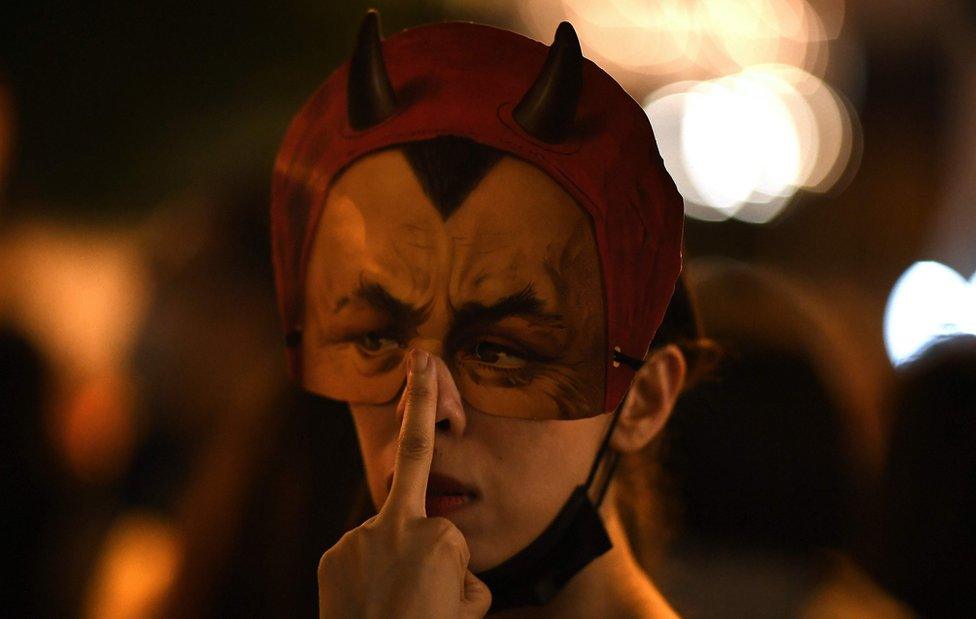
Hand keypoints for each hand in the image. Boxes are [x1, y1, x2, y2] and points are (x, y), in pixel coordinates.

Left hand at [317, 349, 490, 618]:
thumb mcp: (469, 607)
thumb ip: (463, 574)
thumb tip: (448, 565)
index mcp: (438, 536)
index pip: (455, 532)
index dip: (457, 572)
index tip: (448, 568)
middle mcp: (397, 524)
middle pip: (418, 461)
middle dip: (422, 401)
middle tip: (422, 358)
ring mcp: (360, 535)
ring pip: (390, 535)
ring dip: (394, 562)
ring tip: (389, 604)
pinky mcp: (334, 551)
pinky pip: (362, 553)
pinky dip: (368, 573)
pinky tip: (367, 601)